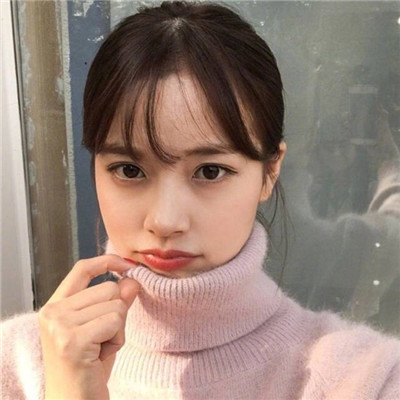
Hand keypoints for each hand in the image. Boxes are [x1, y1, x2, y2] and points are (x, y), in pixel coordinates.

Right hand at [38, 255, 139, 399]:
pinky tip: (101, 355)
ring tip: (100, 348)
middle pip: (109, 288)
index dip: (107, 261)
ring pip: (116, 304)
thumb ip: (115, 302)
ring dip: (117, 328)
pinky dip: (117, 338)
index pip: (82, 269)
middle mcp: (53, 312)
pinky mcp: (72, 340)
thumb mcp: (103, 328)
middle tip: (101, 340)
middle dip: (116, 313)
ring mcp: (60, 325)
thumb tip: (133, 279)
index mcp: (55, 306)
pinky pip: (115, 321)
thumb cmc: (88, 367)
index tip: (128, 265)